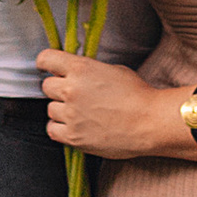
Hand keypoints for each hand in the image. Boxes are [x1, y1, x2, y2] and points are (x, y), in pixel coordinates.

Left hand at [35, 42, 174, 158]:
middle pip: (46, 86)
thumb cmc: (138, 96)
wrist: (150, 122)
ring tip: (81, 113)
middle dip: (58, 89)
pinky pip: (52, 129)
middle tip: (74, 95)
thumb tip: (75, 73)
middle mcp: (71, 89)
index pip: (46, 59)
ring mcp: (70, 114)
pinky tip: (75, 126)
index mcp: (81, 68)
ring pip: (50, 109)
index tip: (48, 68)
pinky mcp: (73, 136)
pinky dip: (60, 128)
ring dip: (61, 110)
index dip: (46, 64)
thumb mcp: (114, 70)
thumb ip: (89, 70)